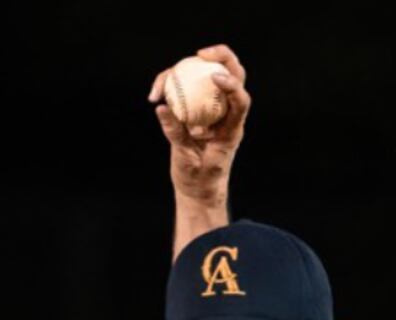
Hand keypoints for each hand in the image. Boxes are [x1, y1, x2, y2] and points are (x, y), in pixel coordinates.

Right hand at [148, 45, 251, 200]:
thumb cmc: (199, 178)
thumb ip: (176, 134)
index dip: (232, 84)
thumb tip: (162, 108)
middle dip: (221, 57)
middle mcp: (225, 114)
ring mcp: (210, 109)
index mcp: (232, 128)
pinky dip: (169, 86)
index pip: (240, 100)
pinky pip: (184, 89)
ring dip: (183, 71)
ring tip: (160, 86)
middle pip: (232, 75)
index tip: (214, 77)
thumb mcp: (188, 159)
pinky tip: (155, 95)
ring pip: (204, 77)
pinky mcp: (194, 109)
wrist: (198, 189)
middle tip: (199, 54)